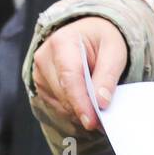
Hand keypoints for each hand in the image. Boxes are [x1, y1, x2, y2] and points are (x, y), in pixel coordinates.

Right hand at [30, 16, 126, 131]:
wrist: (90, 33)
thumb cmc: (102, 39)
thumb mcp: (114, 51)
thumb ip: (108, 75)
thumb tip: (101, 103)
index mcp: (62, 41)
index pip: (69, 77)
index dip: (80, 102)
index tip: (91, 121)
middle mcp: (44, 57)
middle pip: (63, 93)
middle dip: (84, 109)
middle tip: (105, 120)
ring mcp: (39, 72)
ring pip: (59, 103)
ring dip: (79, 111)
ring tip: (100, 111)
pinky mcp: (41, 85)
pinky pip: (57, 105)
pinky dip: (73, 109)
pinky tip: (87, 105)